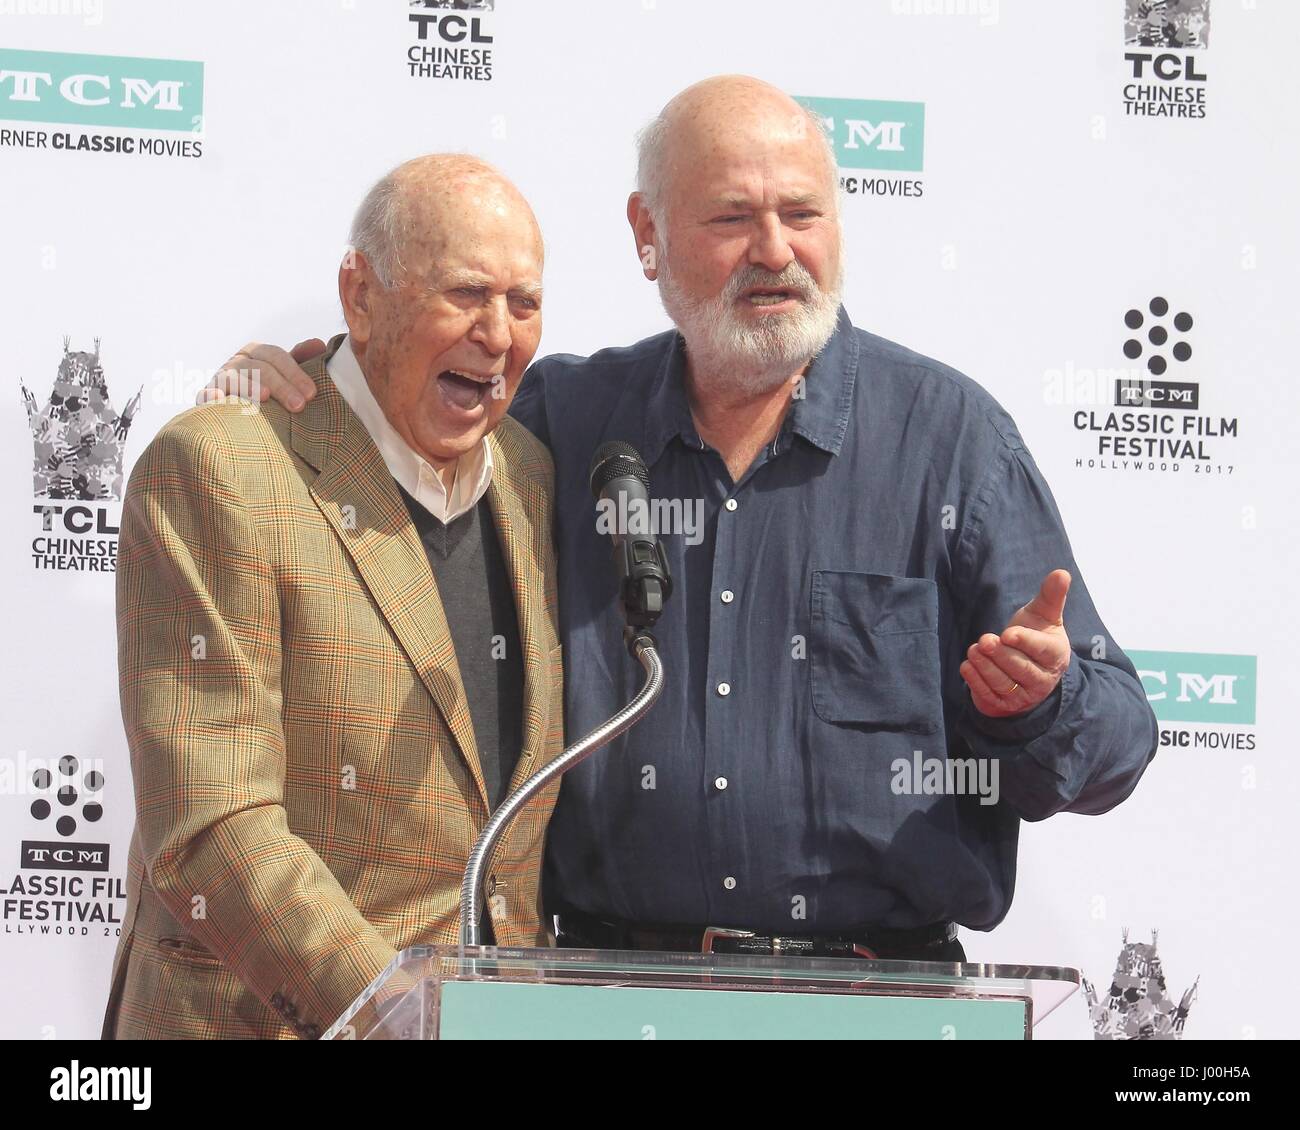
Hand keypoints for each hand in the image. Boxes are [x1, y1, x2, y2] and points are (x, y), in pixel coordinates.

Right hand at [197, 340, 325, 411]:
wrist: (235, 411)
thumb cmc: (269, 390)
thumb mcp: (284, 373)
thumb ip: (300, 360)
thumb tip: (319, 345)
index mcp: (258, 352)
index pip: (276, 356)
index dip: (295, 373)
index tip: (311, 393)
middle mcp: (238, 361)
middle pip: (259, 368)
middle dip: (281, 385)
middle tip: (299, 405)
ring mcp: (220, 378)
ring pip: (234, 378)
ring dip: (249, 386)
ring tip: (264, 397)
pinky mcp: (207, 397)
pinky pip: (206, 395)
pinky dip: (210, 396)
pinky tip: (218, 399)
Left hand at [960, 569, 1071, 718]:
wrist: (1025, 669)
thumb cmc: (1034, 636)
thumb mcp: (1043, 615)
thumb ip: (1051, 595)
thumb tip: (1062, 572)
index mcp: (1056, 655)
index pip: (1042, 650)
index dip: (1025, 642)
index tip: (1008, 633)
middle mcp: (1042, 679)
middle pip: (1020, 668)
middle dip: (1000, 655)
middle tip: (984, 640)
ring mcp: (1023, 696)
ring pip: (1003, 683)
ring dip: (985, 666)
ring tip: (974, 649)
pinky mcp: (1004, 706)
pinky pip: (989, 696)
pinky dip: (975, 681)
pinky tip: (967, 665)